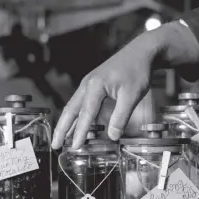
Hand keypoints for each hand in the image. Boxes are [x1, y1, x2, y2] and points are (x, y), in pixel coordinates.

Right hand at [51, 21, 198, 149]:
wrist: (142, 51)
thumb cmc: (137, 70)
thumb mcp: (132, 95)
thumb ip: (121, 117)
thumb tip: (112, 136)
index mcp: (95, 85)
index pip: (85, 114)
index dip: (80, 132)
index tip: (75, 146)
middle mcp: (87, 84)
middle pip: (70, 110)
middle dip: (62, 129)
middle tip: (55, 145)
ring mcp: (89, 84)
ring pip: (74, 107)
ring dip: (67, 123)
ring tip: (62, 139)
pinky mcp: (94, 85)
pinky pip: (81, 103)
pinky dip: (77, 116)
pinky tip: (77, 126)